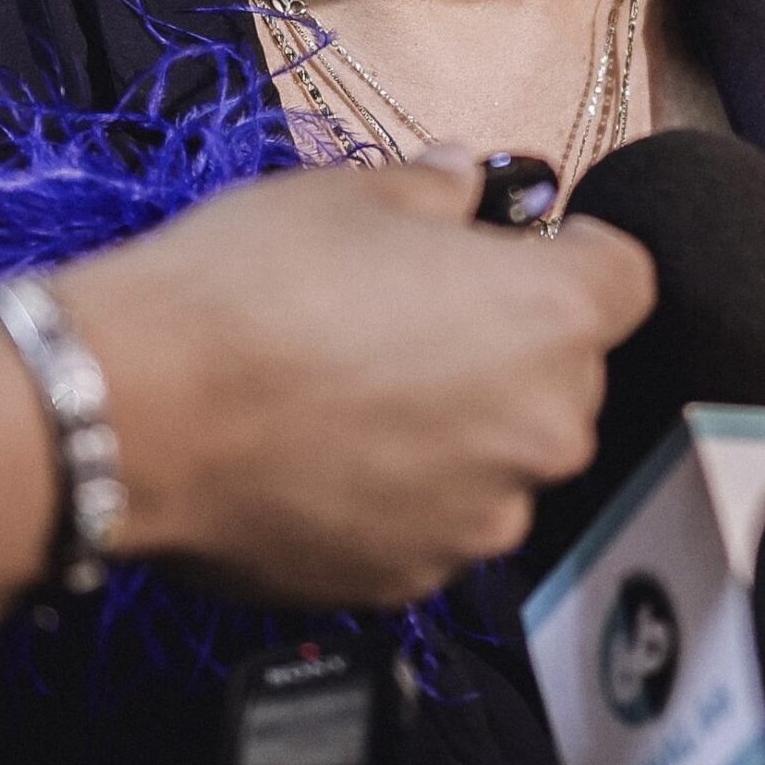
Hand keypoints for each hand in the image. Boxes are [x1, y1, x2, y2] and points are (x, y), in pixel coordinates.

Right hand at [59, 153, 655, 605]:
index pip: (625, 276)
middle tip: (412, 311)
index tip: (513, 246)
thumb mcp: (351, 192)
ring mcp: (483, 517)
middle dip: (508, 342)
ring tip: (353, 387)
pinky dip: (399, 490)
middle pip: (565, 374)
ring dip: (457, 424)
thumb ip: (437, 190)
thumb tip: (462, 185)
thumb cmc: (253, 284)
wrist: (139, 409)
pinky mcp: (413, 579)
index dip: (570, 253)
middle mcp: (546, 428)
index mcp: (554, 316)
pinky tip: (322, 451)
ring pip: (500, 455)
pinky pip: (434, 519)